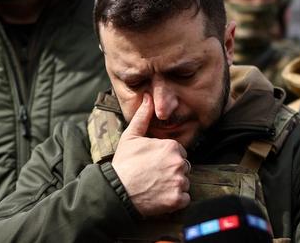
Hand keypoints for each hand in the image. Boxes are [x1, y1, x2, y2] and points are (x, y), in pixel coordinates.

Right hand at [112, 93, 190, 216]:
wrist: (115, 191)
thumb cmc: (123, 164)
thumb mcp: (131, 136)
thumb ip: (143, 117)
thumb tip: (148, 98)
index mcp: (172, 146)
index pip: (179, 152)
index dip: (166, 159)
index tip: (154, 164)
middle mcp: (179, 163)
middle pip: (183, 167)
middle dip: (172, 171)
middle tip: (154, 176)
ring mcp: (179, 181)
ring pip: (185, 183)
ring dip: (174, 186)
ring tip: (156, 187)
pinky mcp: (177, 199)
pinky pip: (185, 199)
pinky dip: (176, 200)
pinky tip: (161, 197)